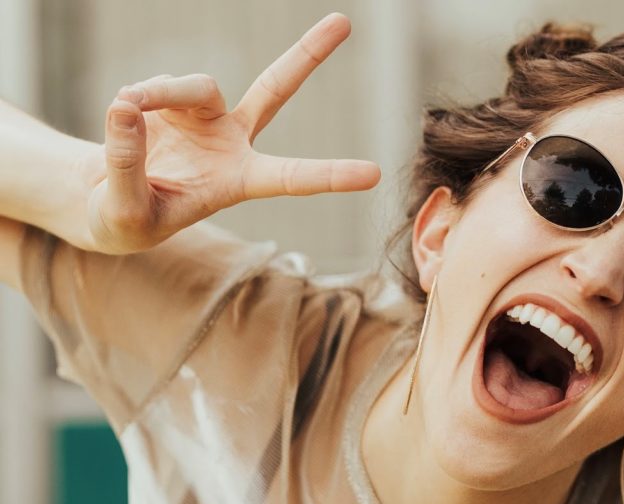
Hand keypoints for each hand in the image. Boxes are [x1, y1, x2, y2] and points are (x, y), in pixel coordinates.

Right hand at [83, 13, 378, 253]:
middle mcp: (233, 142)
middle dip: (308, 54)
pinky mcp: (175, 99)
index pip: (292, 178)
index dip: (330, 176)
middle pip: (275, 89)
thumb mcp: (124, 212)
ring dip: (160, 94)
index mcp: (240, 181)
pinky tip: (124, 115)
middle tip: (344, 21)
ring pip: (195, 85)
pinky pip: (157, 85)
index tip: (374, 174)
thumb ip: (127, 164)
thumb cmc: (127, 220)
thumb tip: (126, 106)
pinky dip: (137, 97)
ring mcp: (206, 115)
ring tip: (127, 111)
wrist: (107, 200)